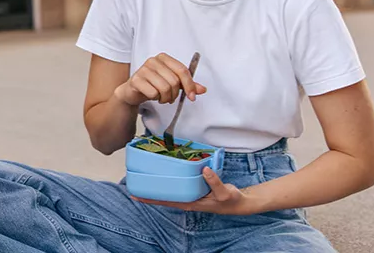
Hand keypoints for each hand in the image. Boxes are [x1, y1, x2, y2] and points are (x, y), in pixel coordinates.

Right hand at [115, 53, 206, 105]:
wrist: (133, 91)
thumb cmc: (153, 84)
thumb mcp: (172, 83)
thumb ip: (187, 85)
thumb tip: (202, 89)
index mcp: (164, 58)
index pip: (182, 70)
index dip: (190, 85)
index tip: (192, 96)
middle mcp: (153, 61)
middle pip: (174, 81)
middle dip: (174, 94)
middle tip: (170, 97)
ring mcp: (143, 69)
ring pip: (164, 88)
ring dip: (165, 98)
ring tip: (161, 97)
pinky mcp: (136, 80)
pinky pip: (153, 93)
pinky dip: (155, 98)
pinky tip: (151, 96)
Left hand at [133, 167, 256, 214]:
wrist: (240, 202)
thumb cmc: (230, 200)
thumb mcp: (224, 193)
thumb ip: (215, 182)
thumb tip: (204, 170)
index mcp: (190, 203)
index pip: (166, 202)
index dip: (150, 199)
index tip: (135, 195)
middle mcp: (187, 199)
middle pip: (164, 196)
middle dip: (149, 191)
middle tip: (133, 183)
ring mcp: (190, 194)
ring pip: (171, 190)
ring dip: (159, 185)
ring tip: (144, 177)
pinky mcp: (195, 188)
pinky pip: (179, 184)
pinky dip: (171, 179)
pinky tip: (165, 173)